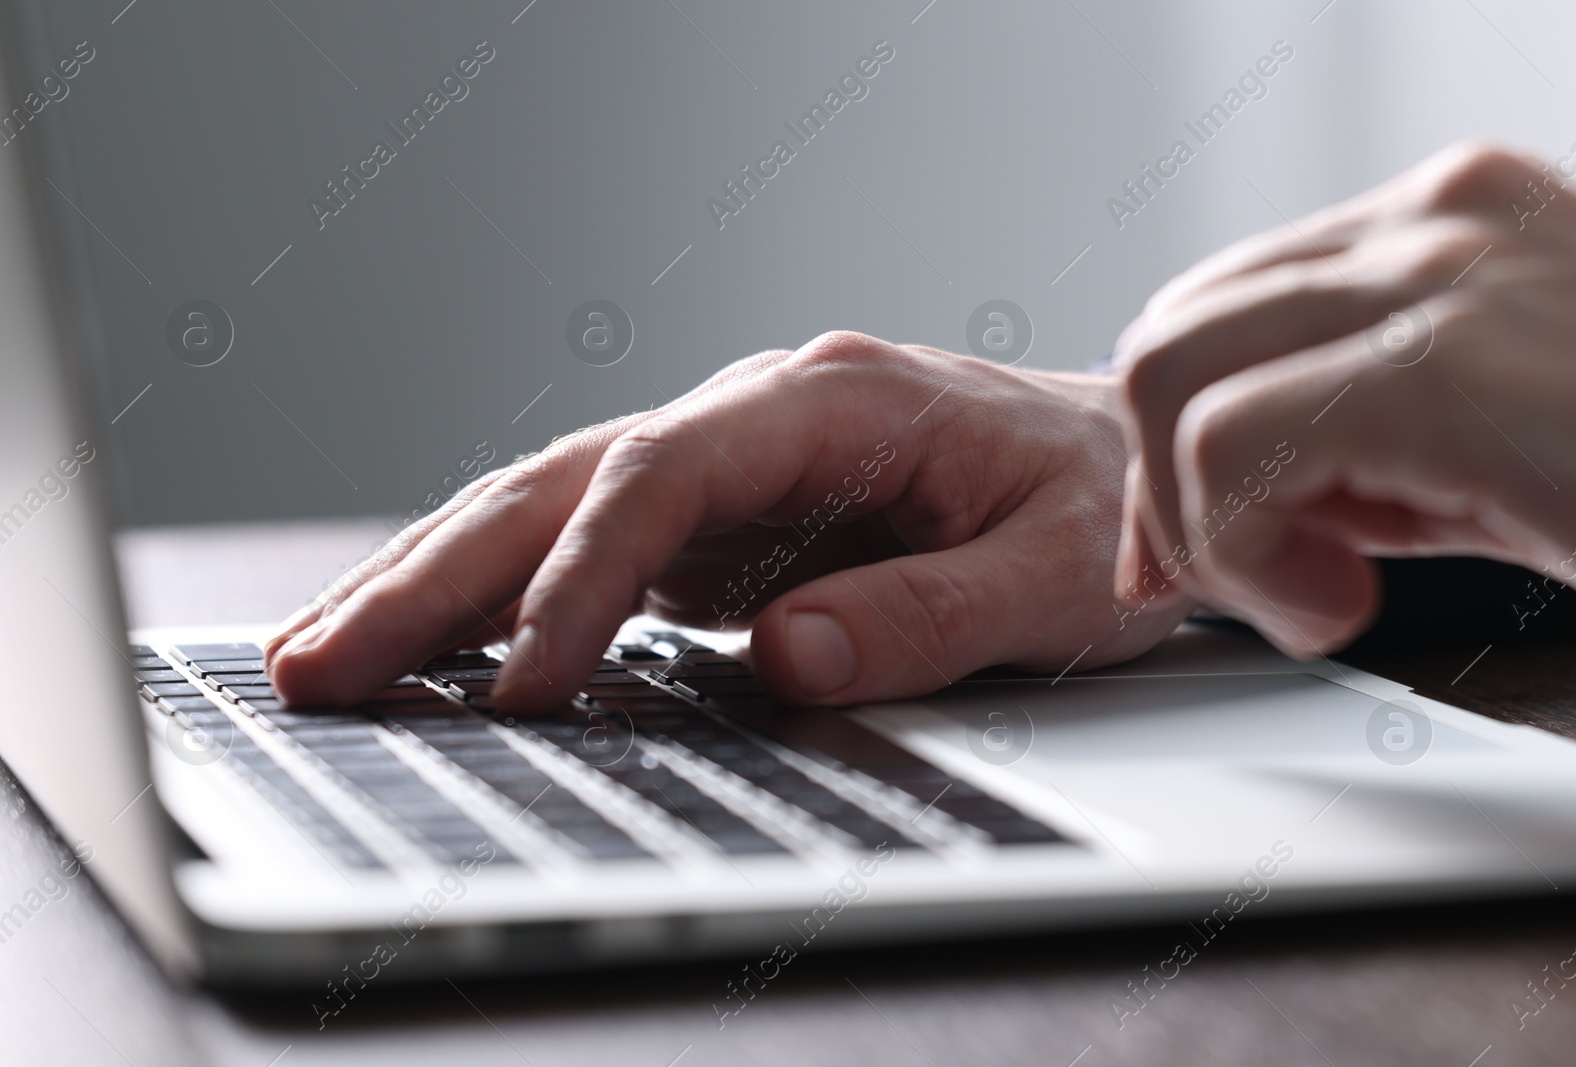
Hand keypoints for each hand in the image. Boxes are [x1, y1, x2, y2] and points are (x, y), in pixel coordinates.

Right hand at [266, 332, 1190, 711]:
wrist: (1110, 468)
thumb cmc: (1092, 504)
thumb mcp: (1048, 570)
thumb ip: (926, 613)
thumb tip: (784, 660)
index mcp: (829, 401)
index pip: (664, 474)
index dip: (582, 576)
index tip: (525, 681)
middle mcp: (754, 418)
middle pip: (563, 482)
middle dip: (438, 572)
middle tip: (322, 661)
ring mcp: (728, 467)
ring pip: (549, 508)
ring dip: (434, 580)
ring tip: (326, 654)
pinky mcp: (720, 521)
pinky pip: (586, 551)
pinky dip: (498, 599)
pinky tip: (428, 646)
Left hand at [1112, 141, 1575, 656]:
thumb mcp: (1477, 456)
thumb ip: (1344, 450)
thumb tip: (1186, 514)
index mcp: (1442, 226)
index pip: (1219, 309)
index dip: (1176, 446)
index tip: (1208, 551)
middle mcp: (1432, 221)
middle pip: (1171, 330)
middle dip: (1167, 482)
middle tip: (1254, 581)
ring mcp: (1438, 277)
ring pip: (1167, 375)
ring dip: (1206, 523)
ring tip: (1321, 596)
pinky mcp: (1445, 363)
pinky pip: (1227, 447)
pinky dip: (1246, 557)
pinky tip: (1345, 610)